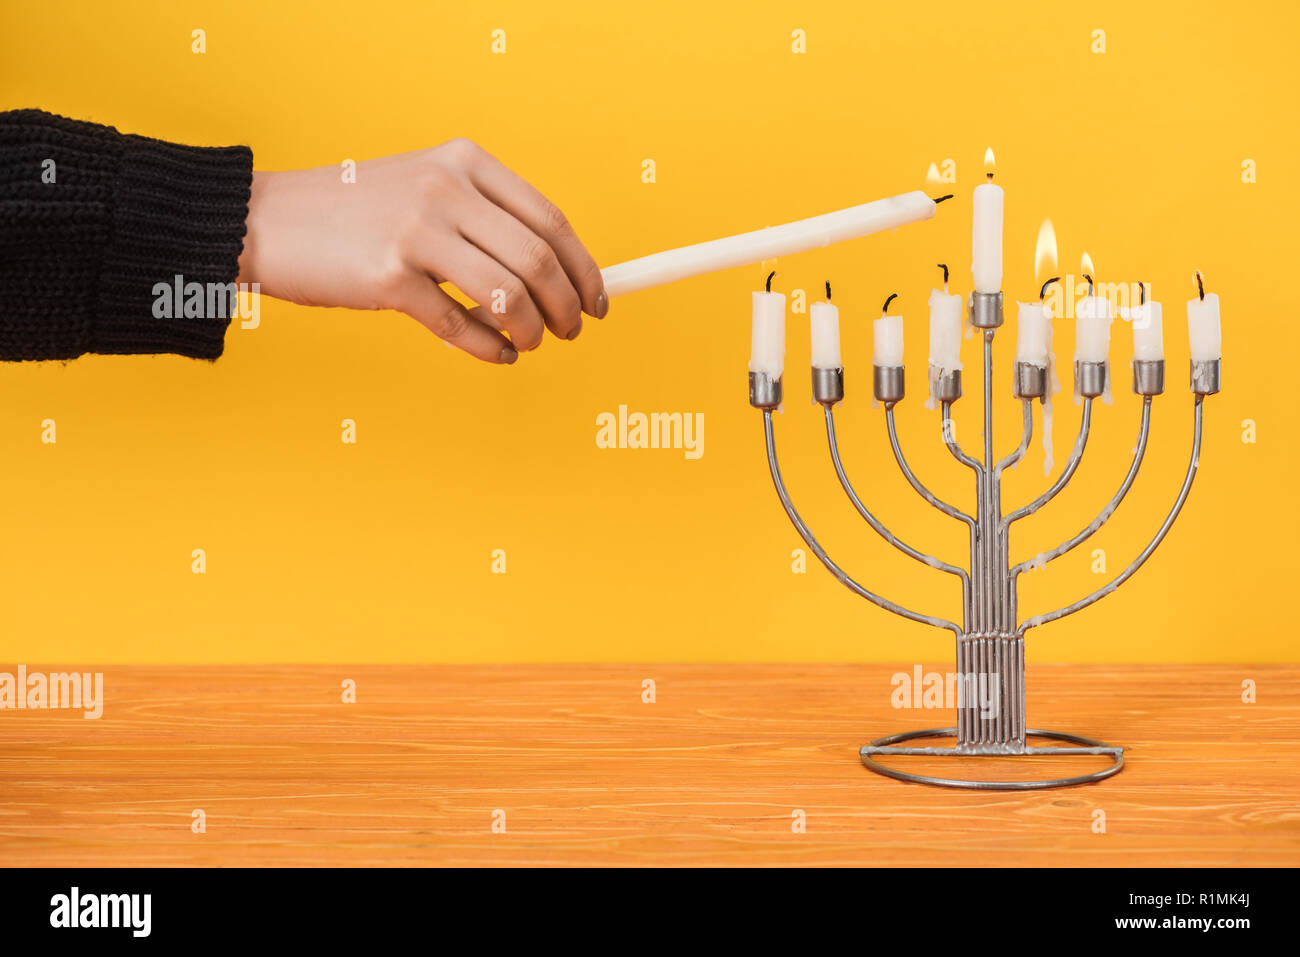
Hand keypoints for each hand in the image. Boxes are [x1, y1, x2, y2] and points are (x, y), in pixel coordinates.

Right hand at [237, 139, 606, 363]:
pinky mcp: (388, 277)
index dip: (584, 267)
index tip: (598, 300)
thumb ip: (483, 218)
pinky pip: (461, 325)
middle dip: (567, 305)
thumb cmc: (356, 215)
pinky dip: (491, 348)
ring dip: (533, 331)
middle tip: (571, 331)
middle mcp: (445, 189)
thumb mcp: (425, 189)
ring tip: (532, 345)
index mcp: (463, 162)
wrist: (268, 221)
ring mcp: (416, 231)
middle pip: (538, 259)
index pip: (550, 220)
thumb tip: (554, 272)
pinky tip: (500, 355)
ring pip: (508, 295)